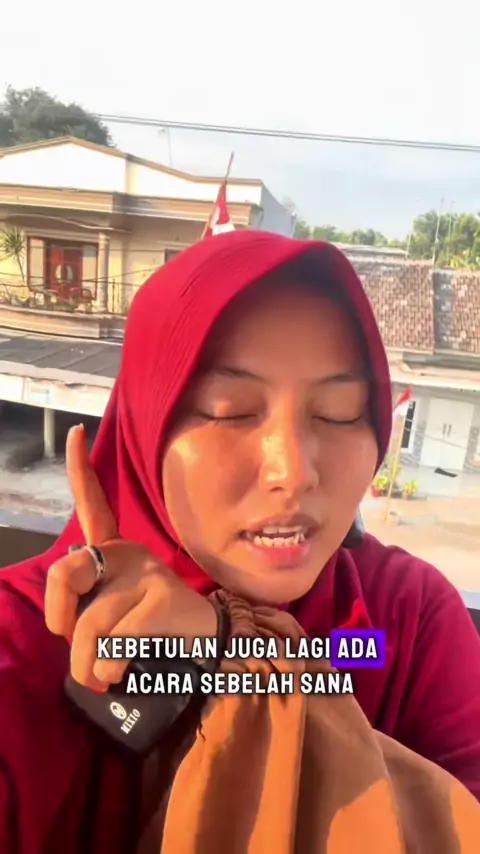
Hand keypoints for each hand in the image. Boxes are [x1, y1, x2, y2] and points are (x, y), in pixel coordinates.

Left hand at [45, 425, 216, 691]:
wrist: (208, 647)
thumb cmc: (151, 632)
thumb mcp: (112, 612)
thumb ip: (85, 608)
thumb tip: (67, 631)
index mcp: (117, 550)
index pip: (94, 504)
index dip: (80, 469)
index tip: (77, 431)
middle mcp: (130, 552)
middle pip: (65, 573)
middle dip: (59, 617)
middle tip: (74, 645)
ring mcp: (147, 573)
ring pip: (89, 623)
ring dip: (86, 664)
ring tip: (102, 675)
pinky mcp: (162, 599)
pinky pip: (113, 640)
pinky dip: (108, 668)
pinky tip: (119, 673)